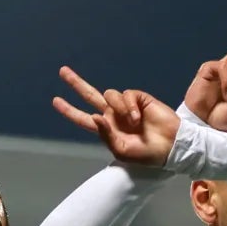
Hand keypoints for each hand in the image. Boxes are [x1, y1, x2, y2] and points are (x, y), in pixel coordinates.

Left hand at [53, 68, 178, 165]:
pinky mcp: (139, 99)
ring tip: (134, 122)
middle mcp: (114, 115)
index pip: (84, 118)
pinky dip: (130, 106)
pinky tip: (138, 116)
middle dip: (76, 84)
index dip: (70, 110)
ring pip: (110, 95)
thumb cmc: (146, 154)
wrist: (170, 146)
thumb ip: (105, 134)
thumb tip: (95, 116)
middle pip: (91, 95)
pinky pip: (126, 95)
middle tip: (62, 72)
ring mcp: (126, 106)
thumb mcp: (121, 150)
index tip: (56, 100)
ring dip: (119, 108)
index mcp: (107, 129)